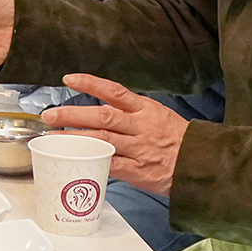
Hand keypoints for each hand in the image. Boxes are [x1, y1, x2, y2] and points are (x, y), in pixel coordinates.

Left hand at [39, 74, 187, 195]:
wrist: (201, 164)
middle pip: (103, 117)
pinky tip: (75, 159)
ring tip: (53, 137)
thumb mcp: (158, 115)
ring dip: (75, 138)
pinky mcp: (138, 171)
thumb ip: (130, 112)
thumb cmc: (177, 138)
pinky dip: (92, 161)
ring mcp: (139, 149)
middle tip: (49, 115)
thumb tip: (101, 108)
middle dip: (73, 115)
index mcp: (145, 109)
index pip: (115, 91)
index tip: (68, 79)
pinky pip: (110, 165)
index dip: (91, 84)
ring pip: (103, 141)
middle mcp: (141, 127)